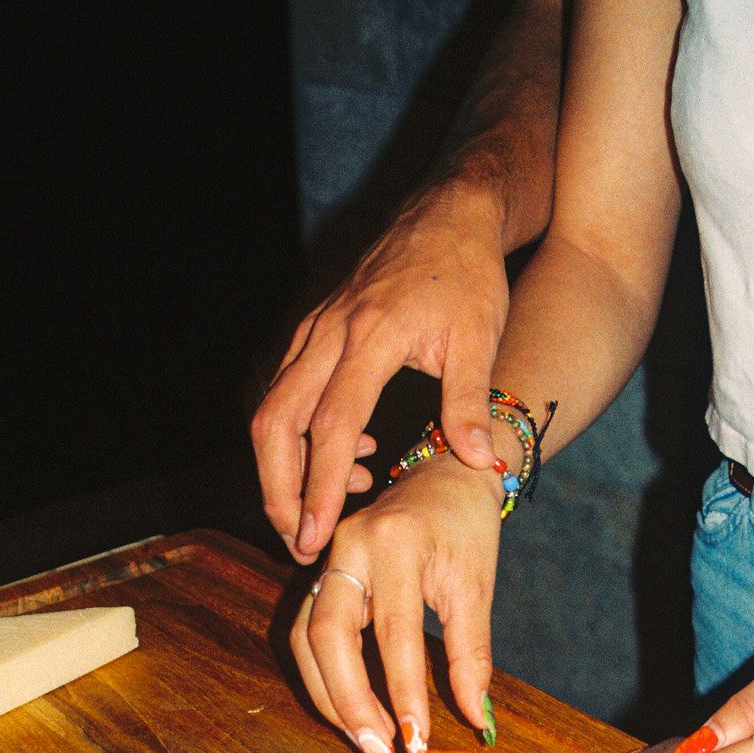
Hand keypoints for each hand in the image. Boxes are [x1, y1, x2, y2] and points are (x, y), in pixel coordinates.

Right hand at [252, 180, 511, 566]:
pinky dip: (300, 437)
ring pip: (272, 411)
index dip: (319, 487)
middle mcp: (328, 333)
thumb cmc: (468, 272)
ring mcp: (313, 330)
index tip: (315, 535)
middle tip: (299, 541)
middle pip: (276, 424)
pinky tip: (349, 458)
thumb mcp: (481, 336)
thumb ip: (471, 402)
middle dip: (279, 491)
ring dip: (284, 470)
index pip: (331, 427)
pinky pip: (285, 393)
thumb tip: (478, 463)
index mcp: (370, 336)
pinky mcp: (312, 331)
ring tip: (323, 513)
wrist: (449, 211)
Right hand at [290, 454, 503, 752]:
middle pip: (326, 637)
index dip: (403, 693)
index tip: (418, 742)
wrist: (445, 474)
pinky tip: (354, 710)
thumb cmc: (466, 527)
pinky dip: (326, 677)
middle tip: (381, 752)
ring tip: (369, 739)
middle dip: (349, 704)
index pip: (394, 633)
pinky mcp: (319, 571)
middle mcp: (348, 547)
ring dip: (331, 698)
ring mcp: (327, 558)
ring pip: (306, 639)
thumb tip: (475, 718)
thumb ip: (471, 654)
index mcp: (396, 544)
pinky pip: (308, 632)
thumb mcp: (477, 587)